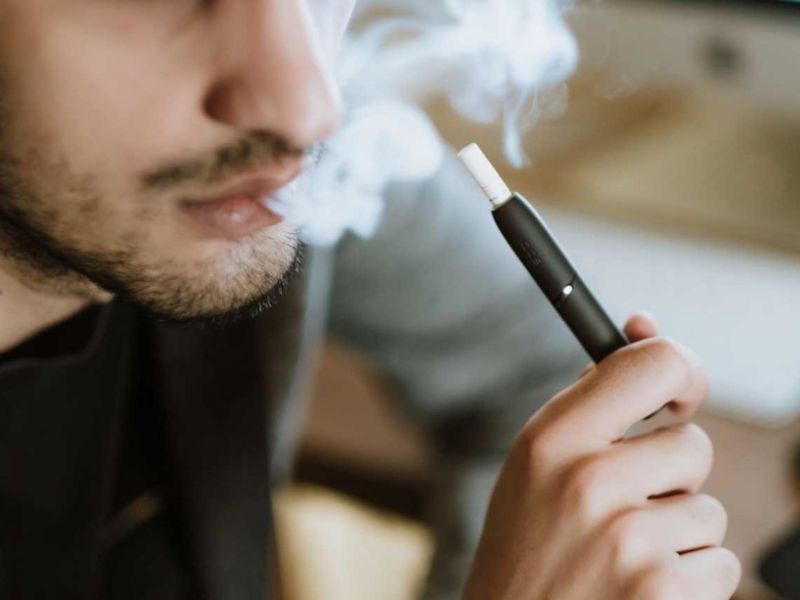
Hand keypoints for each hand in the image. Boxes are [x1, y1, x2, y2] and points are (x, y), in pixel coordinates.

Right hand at [465, 313, 740, 598]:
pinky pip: (721, 563)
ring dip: (678, 533)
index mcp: (552, 438)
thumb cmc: (526, 545)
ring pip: (709, 510)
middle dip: (670, 477)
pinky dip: (690, 578)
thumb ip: (593, 397)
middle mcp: (589, 481)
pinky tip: (637, 588)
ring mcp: (628, 540)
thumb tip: (645, 323)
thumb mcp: (535, 462)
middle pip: (693, 445)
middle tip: (622, 506)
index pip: (654, 364)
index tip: (681, 396)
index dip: (684, 372)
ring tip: (621, 554)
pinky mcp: (660, 591)